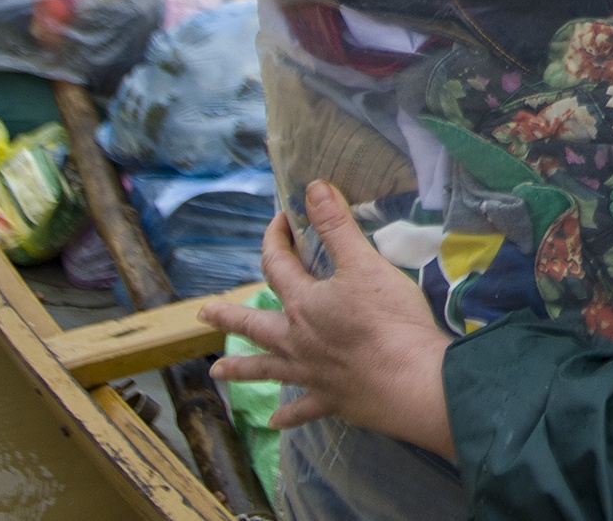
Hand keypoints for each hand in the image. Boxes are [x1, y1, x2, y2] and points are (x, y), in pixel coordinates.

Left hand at [202, 180, 454, 458]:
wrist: (408, 380)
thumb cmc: (388, 319)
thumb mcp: (364, 263)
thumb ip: (337, 226)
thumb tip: (312, 188)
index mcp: (304, 303)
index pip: (280, 265)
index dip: (277, 239)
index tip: (281, 221)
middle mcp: (297, 340)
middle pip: (256, 324)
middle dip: (231, 316)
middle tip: (205, 313)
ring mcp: (311, 374)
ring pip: (268, 369)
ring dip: (243, 368)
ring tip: (218, 372)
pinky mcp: (332, 400)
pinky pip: (303, 409)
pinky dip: (289, 416)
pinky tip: (275, 423)